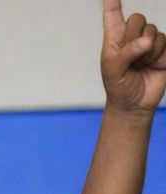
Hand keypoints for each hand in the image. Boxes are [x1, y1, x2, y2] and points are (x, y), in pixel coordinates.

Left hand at [101, 0, 165, 115]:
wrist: (134, 104)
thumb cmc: (118, 87)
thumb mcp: (114, 72)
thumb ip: (126, 54)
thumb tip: (146, 42)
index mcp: (113, 38)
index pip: (112, 13)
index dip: (112, 1)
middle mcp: (131, 36)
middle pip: (138, 18)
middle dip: (134, 37)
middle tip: (130, 58)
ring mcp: (148, 41)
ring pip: (152, 31)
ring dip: (146, 51)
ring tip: (140, 65)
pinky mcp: (163, 49)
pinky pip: (164, 41)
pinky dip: (157, 56)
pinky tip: (151, 65)